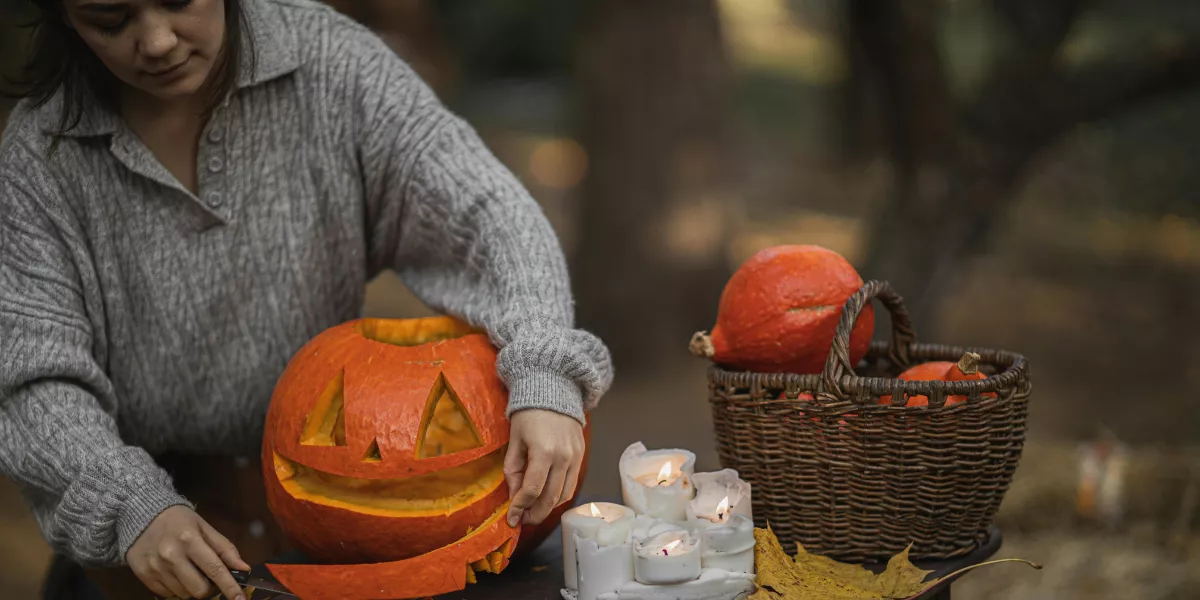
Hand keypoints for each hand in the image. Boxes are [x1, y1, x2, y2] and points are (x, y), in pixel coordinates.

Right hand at [126, 505, 250, 599]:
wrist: (141, 515)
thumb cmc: (179, 521)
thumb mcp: (204, 527)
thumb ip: (225, 548)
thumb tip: (243, 568)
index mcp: (190, 540)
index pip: (215, 569)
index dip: (229, 587)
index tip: (240, 599)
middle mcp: (171, 556)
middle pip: (199, 590)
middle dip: (209, 587)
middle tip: (207, 576)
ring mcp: (156, 568)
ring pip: (184, 594)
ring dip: (192, 588)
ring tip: (189, 571)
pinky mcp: (144, 576)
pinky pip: (167, 594)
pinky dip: (176, 588)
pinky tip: (175, 573)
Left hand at [504, 409, 584, 527]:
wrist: (553, 391)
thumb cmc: (529, 414)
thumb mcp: (515, 441)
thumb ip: (513, 471)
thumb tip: (514, 498)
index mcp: (543, 451)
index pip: (532, 490)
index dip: (520, 508)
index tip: (511, 519)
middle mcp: (563, 457)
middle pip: (550, 498)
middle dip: (535, 514)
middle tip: (522, 520)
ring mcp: (575, 457)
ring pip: (564, 495)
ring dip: (548, 508)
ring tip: (533, 511)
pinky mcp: (581, 456)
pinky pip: (572, 484)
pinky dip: (559, 495)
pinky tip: (546, 497)